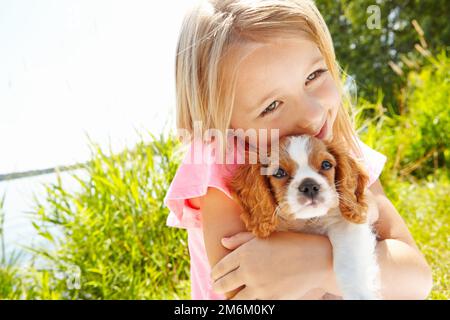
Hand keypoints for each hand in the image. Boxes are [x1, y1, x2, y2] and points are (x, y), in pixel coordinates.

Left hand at [210, 231, 333, 299]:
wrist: (314, 259)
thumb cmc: (289, 244)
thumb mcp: (263, 237)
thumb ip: (240, 239)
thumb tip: (222, 241)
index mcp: (245, 253)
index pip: (220, 267)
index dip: (215, 273)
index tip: (214, 276)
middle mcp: (248, 271)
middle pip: (223, 284)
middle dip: (217, 286)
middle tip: (216, 287)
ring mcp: (259, 287)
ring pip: (235, 300)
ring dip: (230, 300)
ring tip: (229, 298)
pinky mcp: (270, 299)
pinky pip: (252, 305)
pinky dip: (247, 304)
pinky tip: (246, 301)